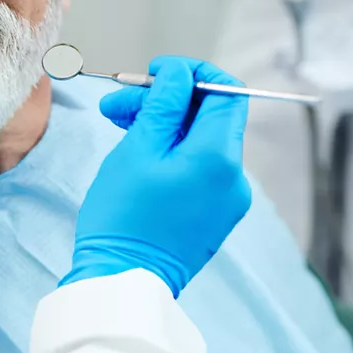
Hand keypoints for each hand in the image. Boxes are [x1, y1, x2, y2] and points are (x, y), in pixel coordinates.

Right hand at [62, 57, 251, 296]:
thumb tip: (179, 74)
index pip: (226, 92)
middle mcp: (234, 177)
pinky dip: (172, 151)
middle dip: (165, 101)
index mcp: (219, 157)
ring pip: (201, 141)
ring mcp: (228, 198)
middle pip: (209, 116)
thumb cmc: (124, 218)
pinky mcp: (215, 214)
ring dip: (163, 125)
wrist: (124, 280)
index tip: (157, 72)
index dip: (193, 74)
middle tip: (119, 102)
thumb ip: (164, 105)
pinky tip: (137, 150)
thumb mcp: (138, 150)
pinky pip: (200, 167)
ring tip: (118, 123)